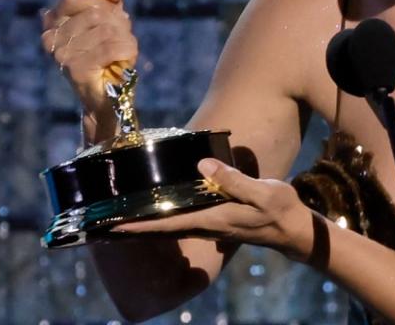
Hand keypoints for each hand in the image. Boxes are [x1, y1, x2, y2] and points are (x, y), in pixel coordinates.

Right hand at [40, 0, 137, 117]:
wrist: (105, 96)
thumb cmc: (106, 53)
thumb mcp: (110, 17)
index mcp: (53, 22)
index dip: (99, 0)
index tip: (111, 10)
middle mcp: (51, 38)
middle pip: (96, 13)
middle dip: (118, 22)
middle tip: (121, 36)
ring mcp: (62, 54)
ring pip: (108, 30)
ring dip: (125, 38)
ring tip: (122, 49)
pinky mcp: (77, 69)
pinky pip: (112, 47)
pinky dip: (127, 50)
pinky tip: (125, 58)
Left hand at [114, 158, 315, 261]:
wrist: (293, 230)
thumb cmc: (280, 210)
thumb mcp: (262, 192)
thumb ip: (233, 179)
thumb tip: (202, 164)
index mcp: (212, 220)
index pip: (167, 224)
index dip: (138, 225)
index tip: (112, 226)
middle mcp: (206, 226)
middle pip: (160, 230)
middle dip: (131, 229)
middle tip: (101, 224)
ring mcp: (210, 226)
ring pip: (168, 228)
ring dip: (144, 225)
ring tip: (119, 219)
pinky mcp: (215, 222)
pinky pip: (180, 223)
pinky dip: (161, 221)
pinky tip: (156, 213)